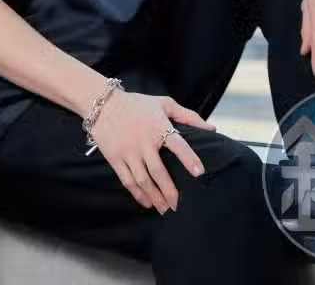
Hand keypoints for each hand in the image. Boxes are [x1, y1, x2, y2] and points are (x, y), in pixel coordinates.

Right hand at [89, 91, 212, 213]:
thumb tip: (212, 128)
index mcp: (158, 127)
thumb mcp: (164, 104)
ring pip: (142, 180)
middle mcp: (143, 141)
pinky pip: (127, 180)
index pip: (177, 144)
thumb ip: (188, 116)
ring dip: (155, 197)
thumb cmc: (137, 104)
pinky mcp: (115, 158)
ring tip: (165, 210)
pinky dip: (137, 193)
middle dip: (170, 191)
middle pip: (158, 171)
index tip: (199, 173)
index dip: (188, 158)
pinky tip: (147, 203)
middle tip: (179, 207)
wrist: (102, 104)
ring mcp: (128, 151)